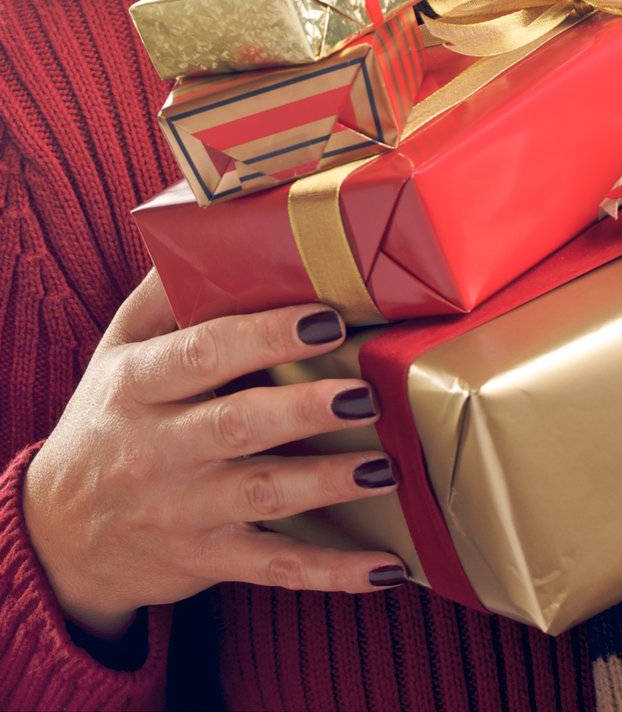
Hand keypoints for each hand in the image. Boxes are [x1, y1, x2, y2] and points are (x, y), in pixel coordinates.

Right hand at [23, 267, 405, 639]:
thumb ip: (165, 294)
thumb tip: (211, 223)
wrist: (60, 532)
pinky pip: (275, 568)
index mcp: (140, 385)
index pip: (203, 355)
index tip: (325, 320)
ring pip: (261, 495)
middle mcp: (159, 448)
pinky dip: (333, 572)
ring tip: (384, 465)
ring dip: (327, 483)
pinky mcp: (208, 559)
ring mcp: (184, 510)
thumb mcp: (118, 350)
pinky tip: (387, 566)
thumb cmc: (109, 418)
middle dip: (302, 410)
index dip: (264, 337)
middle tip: (363, 395)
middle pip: (236, 425)